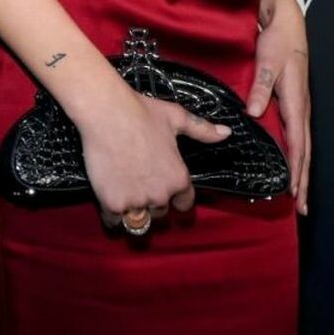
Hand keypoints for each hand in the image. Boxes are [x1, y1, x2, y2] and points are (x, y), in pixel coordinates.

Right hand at [76, 87, 231, 232]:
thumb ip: (202, 130)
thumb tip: (226, 133)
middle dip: (152, 205)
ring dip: (134, 216)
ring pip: (139, 223)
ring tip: (126, 203)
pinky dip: (112, 215)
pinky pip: (114, 222)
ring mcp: (137, 201)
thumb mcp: (176, 117)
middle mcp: (161, 194)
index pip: (185, 205)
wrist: (107, 112)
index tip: (167, 194)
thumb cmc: (141, 111)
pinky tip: (109, 202)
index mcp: (178, 178)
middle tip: (140, 190)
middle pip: (160, 215)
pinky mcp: (113, 203)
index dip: (176, 200)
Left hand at [247, 0, 311, 214]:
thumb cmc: (278, 42)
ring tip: (298, 196)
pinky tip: (292, 166)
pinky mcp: (293, 103)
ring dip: (301, 172)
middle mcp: (300, 109)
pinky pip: (297, 136)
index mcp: (295, 102)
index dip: (295, 170)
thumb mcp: (268, 62)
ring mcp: (298, 107)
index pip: (297, 144)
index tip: (292, 192)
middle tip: (301, 208)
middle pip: (304, 153)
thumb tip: (254, 113)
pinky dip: (297, 156)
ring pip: (302, 147)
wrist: (287, 23)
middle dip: (302, 181)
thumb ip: (261, 88)